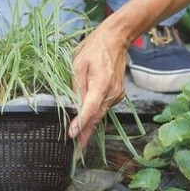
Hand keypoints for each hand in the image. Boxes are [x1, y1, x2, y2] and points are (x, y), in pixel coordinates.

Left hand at [69, 20, 126, 146]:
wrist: (116, 39)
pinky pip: (104, 108)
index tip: (72, 134)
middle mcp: (112, 92)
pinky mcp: (117, 95)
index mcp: (101, 83)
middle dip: (86, 134)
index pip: (90, 108)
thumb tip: (72, 106)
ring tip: (79, 143)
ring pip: (101, 114)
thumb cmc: (94, 48)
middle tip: (76, 151)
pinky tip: (87, 123)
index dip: (81, 123)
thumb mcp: (78, 64)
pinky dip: (95, 116)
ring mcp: (116, 94)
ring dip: (90, 127)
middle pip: (96, 117)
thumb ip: (76, 87)